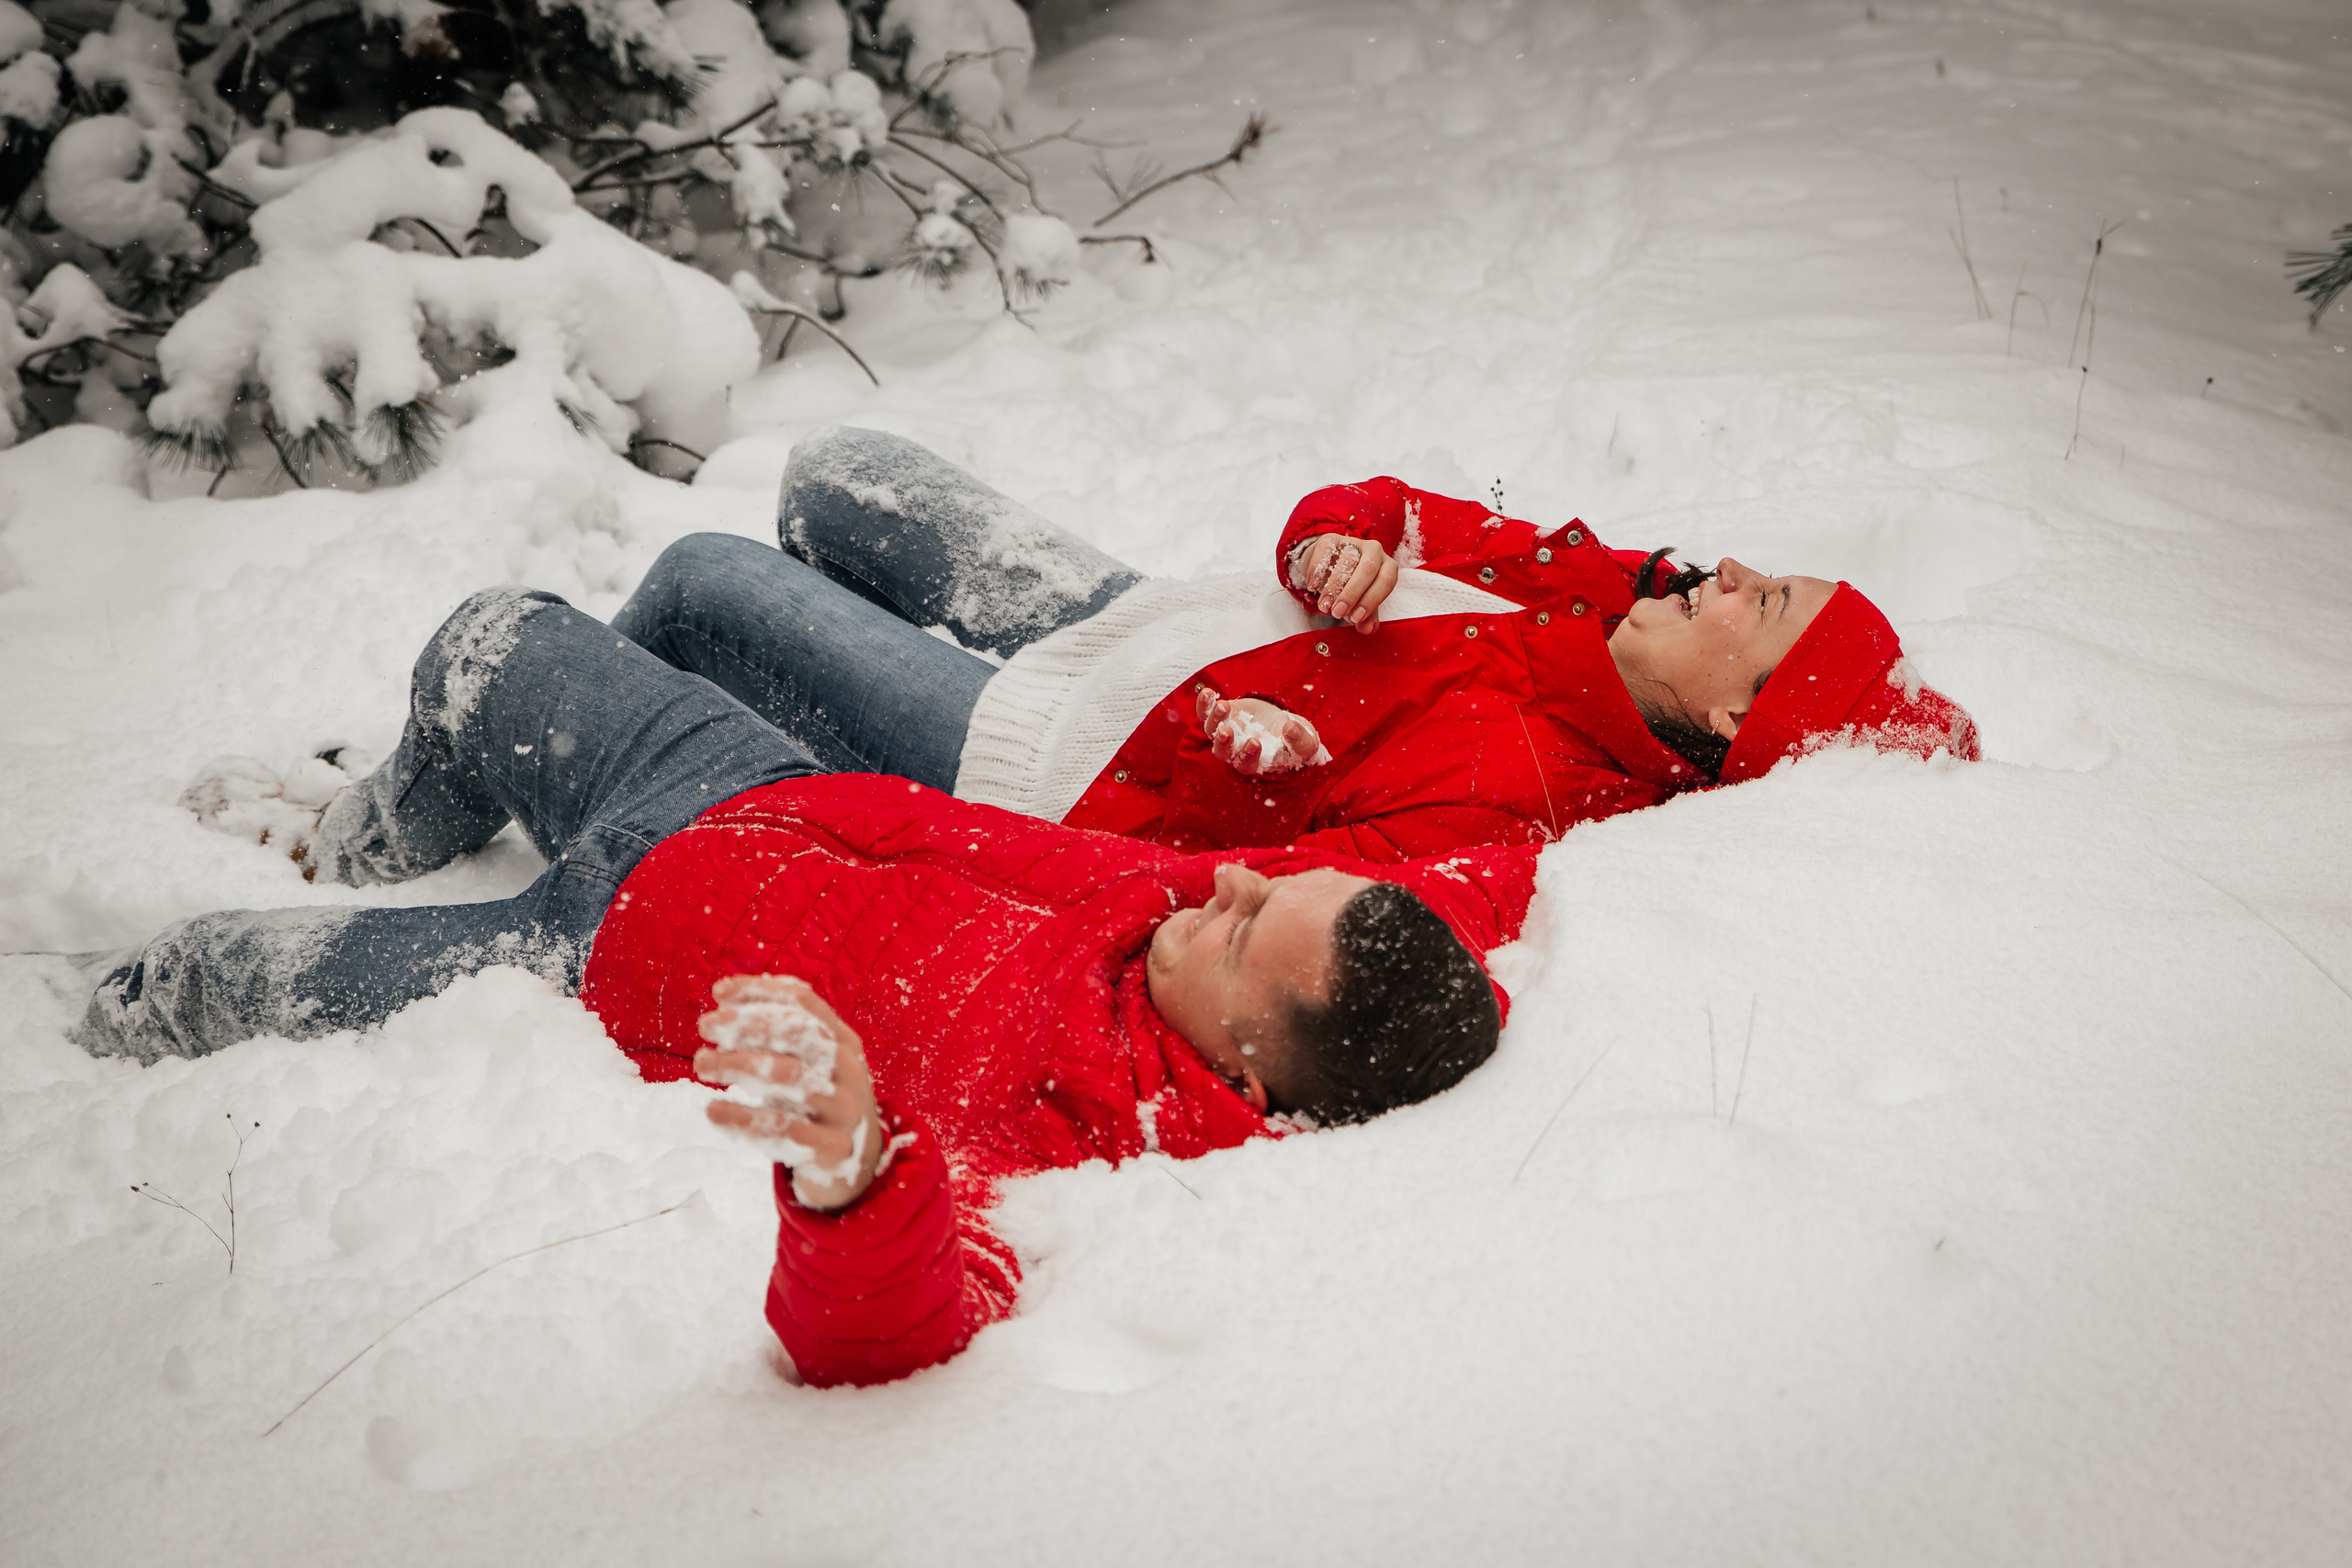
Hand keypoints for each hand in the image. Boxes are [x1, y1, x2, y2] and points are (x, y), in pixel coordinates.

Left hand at [695, 974, 883, 1211]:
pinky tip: (713, 1110)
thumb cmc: (818, 1103)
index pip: (805, 1003)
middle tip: (705, 1025)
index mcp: (843, 1040)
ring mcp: (845, 1109)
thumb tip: (724, 1003)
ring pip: (790, 1077)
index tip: (719, 992)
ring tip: (701, 1063)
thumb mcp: (811, 1064)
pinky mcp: (834, 1149)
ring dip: (739, 1065)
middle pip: (798, 1034)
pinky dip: (745, 1118)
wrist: (858, 1165)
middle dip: (747, 1024)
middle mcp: (849, 1069)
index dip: (762, 992)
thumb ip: (778, 1036)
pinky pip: (786, 1130)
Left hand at [1196, 686, 1329, 775]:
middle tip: (1227, 730)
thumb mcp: (1306, 743)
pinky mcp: (1223, 715)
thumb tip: (1290, 728)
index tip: (1255, 742)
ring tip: (1222, 706)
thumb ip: (1300, 741)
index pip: (1246, 764)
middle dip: (1224, 742)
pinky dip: (1205, 703)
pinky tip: (1208, 693)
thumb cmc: (1297, 741)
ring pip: (1212, 730)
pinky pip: (1206, 712)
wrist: (1286, 726)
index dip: (1247, 756)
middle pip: (1222, 752)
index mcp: (1255, 762)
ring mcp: (1227, 732)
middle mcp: (1236, 750)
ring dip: (1214, 719)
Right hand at [1291, 534, 1397, 632]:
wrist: (1328, 566)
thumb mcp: (1361, 602)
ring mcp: (1353, 542)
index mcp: (1387, 567)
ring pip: (1347, 560)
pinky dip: (1318, 569)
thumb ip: (1366, 616)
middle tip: (1337, 613)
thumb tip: (1368, 630)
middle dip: (1352, 594)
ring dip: (1334, 586)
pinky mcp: (1332, 537)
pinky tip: (1313, 586)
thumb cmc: (1350, 587)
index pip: (1386, 581)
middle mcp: (1374, 550)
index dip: (1372, 601)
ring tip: (1324, 605)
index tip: (1356, 618)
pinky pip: (1326, 550)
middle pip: (1368, 568)